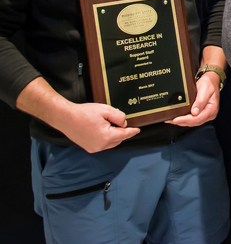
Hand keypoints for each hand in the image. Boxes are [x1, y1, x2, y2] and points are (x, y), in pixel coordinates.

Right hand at [16, 78, 138, 152]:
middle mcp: (100, 146)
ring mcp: (93, 148)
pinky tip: (103, 129)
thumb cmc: (84, 113)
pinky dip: (106, 138)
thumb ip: (119, 117)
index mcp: (106, 137)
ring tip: (110, 124)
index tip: (137, 130)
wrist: (65, 117)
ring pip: (110, 143)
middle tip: (120, 122)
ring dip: (114, 136)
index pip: (124, 135)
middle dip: (122, 132)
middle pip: (118, 140)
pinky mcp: (88, 147)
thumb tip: (123, 123)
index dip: (132, 131)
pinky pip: (102, 144)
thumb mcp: (106, 110)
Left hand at [168, 71, 219, 126]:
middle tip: (170, 120)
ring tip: (172, 120)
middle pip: (194, 122)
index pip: (198, 118)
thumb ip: (200, 101)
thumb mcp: (205, 90)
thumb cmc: (209, 84)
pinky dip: (185, 120)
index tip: (175, 120)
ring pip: (193, 122)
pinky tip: (179, 118)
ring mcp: (206, 115)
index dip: (185, 120)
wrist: (211, 80)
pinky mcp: (202, 114)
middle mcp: (210, 114)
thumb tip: (194, 112)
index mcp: (212, 109)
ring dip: (182, 122)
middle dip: (182, 122)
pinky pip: (193, 119)